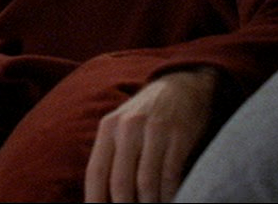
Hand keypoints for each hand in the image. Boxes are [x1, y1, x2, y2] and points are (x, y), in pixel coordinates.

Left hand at [85, 69, 218, 202]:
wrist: (183, 86)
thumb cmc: (147, 116)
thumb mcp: (122, 127)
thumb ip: (111, 156)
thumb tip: (102, 196)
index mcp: (108, 127)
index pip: (95, 173)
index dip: (95, 201)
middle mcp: (127, 128)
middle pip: (120, 182)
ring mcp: (154, 131)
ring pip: (145, 183)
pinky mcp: (179, 136)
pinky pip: (170, 176)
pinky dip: (169, 196)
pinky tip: (170, 202)